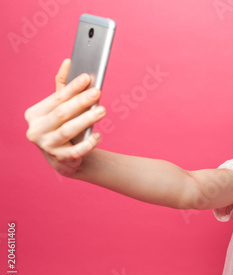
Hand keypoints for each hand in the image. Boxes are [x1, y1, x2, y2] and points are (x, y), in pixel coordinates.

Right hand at [25, 59, 105, 176]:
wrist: (64, 158)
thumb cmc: (63, 127)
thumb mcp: (60, 108)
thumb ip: (63, 86)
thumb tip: (68, 61)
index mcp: (35, 114)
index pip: (57, 98)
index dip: (73, 87)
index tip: (87, 77)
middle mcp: (36, 130)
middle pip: (62, 113)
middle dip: (81, 101)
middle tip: (98, 92)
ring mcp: (47, 146)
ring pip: (68, 130)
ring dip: (86, 119)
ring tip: (102, 110)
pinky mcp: (60, 159)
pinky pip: (76, 151)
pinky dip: (88, 143)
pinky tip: (98, 135)